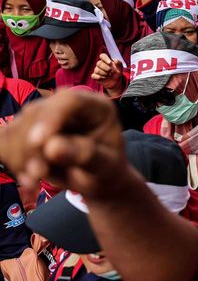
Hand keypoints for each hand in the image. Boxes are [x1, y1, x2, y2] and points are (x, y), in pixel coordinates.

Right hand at [0, 90, 126, 194]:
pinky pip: (5, 140)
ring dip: (20, 158)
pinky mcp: (24, 128)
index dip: (52, 117)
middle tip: (39, 175)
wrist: (94, 176)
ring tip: (35, 179)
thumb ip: (84, 154)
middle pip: (37, 114)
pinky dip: (10, 159)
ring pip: (16, 128)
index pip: (69, 100)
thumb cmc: (105, 168)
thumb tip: (51, 147)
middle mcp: (65, 104)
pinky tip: (26, 177)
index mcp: (95, 106)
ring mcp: (43, 114)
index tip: (39, 142)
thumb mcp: (104, 165)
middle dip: (32, 148)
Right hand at [91, 54, 124, 95]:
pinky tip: (104, 78)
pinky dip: (100, 78)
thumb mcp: (120, 69)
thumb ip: (119, 64)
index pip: (102, 56)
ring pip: (97, 70)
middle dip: (106, 68)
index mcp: (106, 60)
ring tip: (109, 75)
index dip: (105, 59)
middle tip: (111, 72)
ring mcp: (96, 70)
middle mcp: (100, 64)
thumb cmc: (116, 73)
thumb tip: (115, 60)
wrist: (115, 81)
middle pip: (99, 63)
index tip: (110, 63)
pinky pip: (94, 76)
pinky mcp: (94, 76)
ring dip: (105, 74)